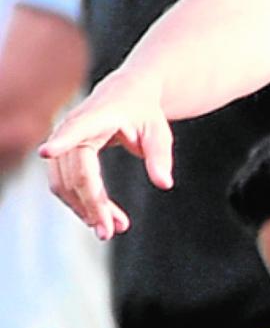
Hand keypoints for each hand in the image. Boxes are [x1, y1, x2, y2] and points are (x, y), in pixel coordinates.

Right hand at [41, 74, 173, 239]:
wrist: (125, 95)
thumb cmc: (143, 112)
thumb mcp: (158, 131)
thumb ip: (160, 156)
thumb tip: (164, 183)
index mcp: (98, 115)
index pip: (77, 129)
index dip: (62, 140)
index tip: (46, 151)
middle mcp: (73, 127)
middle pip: (76, 172)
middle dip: (90, 203)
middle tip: (110, 231)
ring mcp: (63, 141)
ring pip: (64, 183)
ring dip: (85, 209)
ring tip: (115, 228)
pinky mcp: (62, 156)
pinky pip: (64, 185)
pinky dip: (81, 204)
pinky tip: (103, 217)